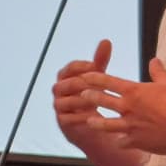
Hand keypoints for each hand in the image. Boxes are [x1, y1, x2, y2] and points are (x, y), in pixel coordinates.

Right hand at [53, 40, 123, 156]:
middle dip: (84, 84)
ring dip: (83, 100)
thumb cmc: (92, 96)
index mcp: (65, 76)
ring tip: (98, 101)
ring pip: (68, 101)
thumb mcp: (97, 78)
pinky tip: (94, 116)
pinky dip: (81, 117)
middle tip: (100, 85)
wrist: (90, 125)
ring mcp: (59, 106)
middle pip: (69, 83)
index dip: (83, 66)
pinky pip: (69, 118)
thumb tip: (106, 41)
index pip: (70, 67)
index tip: (96, 66)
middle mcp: (59, 90)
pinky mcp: (62, 121)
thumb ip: (100, 60)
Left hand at [66, 56, 165, 160]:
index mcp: (134, 92)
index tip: (83, 76)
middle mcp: (128, 108)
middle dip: (89, 97)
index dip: (93, 78)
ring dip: (96, 122)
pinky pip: (122, 142)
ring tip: (89, 121)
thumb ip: (158, 72)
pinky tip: (116, 143)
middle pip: (101, 101)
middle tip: (81, 95)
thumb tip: (154, 60)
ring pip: (105, 124)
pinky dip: (119, 142)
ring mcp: (130, 126)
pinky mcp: (136, 142)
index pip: (107, 82)